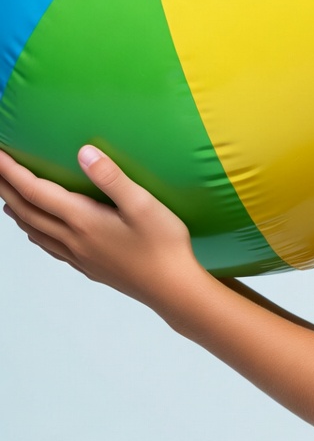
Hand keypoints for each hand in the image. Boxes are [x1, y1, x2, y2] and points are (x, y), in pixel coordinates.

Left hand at [0, 145, 202, 309]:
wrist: (171, 288)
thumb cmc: (163, 244)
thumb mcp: (143, 204)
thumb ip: (112, 177)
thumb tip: (83, 152)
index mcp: (83, 220)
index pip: (36, 192)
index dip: (13, 172)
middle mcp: (73, 239)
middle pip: (27, 212)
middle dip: (6, 189)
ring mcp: (79, 255)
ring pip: (34, 231)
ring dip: (16, 211)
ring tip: (7, 197)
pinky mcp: (88, 266)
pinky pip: (48, 246)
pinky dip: (33, 231)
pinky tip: (37, 231)